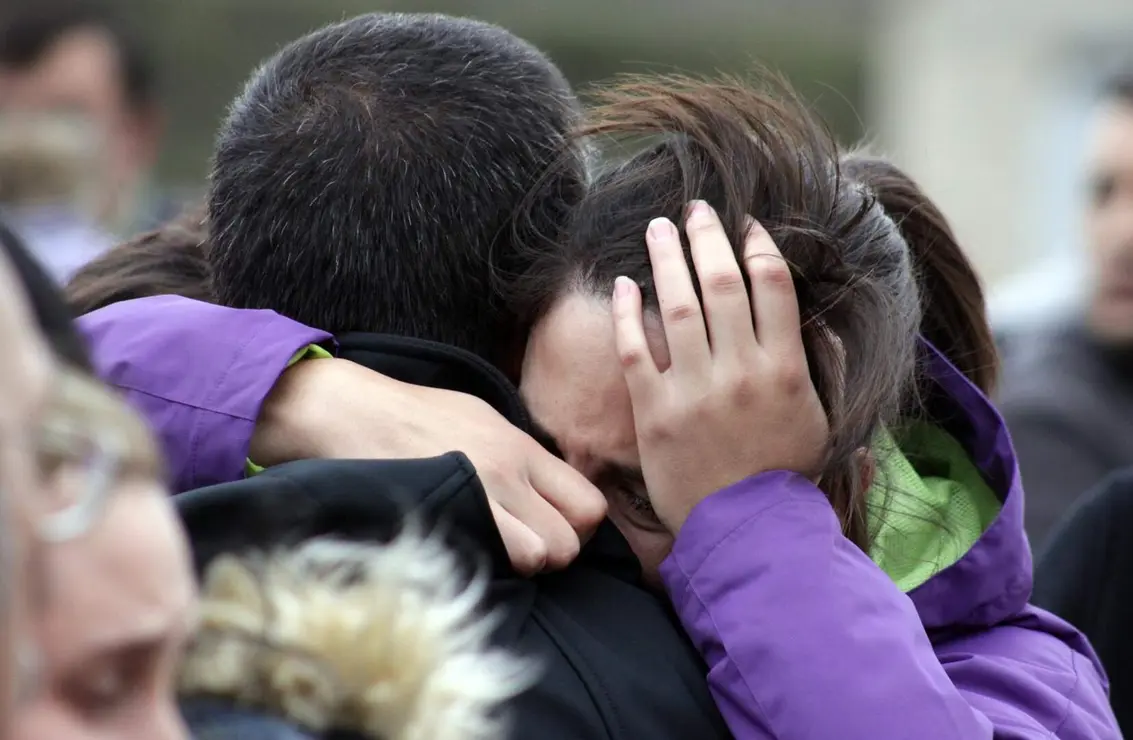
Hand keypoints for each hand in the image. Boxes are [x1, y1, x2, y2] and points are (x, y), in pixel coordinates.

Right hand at [250, 358, 606, 574]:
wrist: (350, 410)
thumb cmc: (413, 414)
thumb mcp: (481, 417)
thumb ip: (520, 454)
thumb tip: (549, 488)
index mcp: (522, 447)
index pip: (590, 505)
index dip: (579, 529)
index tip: (553, 530)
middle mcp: (509, 472)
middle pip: (572, 541)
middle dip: (555, 553)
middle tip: (525, 548)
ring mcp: (479, 494)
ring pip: (541, 556)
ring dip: (524, 564)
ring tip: (498, 552)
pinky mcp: (446, 514)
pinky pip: (496, 559)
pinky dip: (493, 566)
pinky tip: (472, 553)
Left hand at [611, 201, 828, 532]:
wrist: (745, 532)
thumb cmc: (784, 477)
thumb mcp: (822, 421)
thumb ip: (822, 368)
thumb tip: (820, 323)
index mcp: (785, 369)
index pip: (772, 285)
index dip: (758, 246)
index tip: (747, 225)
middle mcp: (740, 370)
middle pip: (721, 282)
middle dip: (707, 236)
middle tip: (695, 208)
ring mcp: (694, 389)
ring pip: (677, 304)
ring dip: (666, 258)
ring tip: (658, 228)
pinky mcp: (655, 412)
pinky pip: (636, 349)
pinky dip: (628, 313)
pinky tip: (624, 284)